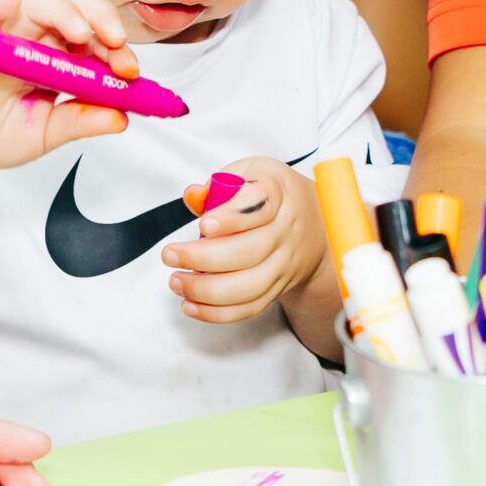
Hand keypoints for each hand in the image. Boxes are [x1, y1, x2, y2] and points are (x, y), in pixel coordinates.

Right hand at [0, 0, 137, 175]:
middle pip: (76, 8)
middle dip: (102, 20)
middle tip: (115, 44)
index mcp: (62, 57)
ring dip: (64, 12)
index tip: (130, 72)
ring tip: (80, 33)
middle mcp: (39, 39)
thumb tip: (123, 117)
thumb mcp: (49, 133)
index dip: (118, 50)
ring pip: (39, 5)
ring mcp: (8, 37)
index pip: (98, 39)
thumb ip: (82, 121)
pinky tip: (10, 4)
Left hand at [161, 158, 320, 322]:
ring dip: (206, 289)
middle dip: (203, 257)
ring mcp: (283, 264)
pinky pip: (249, 308)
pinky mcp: (276, 288)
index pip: (260, 206)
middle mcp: (285, 232)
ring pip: (248, 286)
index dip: (231, 218)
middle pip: (249, 252)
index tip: (203, 224)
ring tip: (177, 281)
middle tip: (170, 254)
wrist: (316, 226)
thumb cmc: (274, 196)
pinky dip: (217, 313)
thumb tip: (194, 196)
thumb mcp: (252, 173)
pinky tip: (191, 304)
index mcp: (278, 195)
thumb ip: (220, 184)